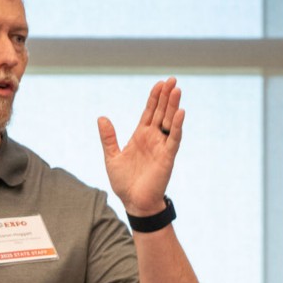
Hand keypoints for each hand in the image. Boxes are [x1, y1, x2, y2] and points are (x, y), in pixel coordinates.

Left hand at [97, 77, 183, 216]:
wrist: (133, 202)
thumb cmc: (124, 182)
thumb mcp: (112, 157)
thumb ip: (108, 138)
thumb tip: (101, 117)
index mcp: (140, 136)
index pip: (149, 112)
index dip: (154, 98)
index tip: (159, 83)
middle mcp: (153, 139)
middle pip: (161, 112)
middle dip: (166, 96)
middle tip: (172, 79)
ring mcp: (161, 147)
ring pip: (169, 122)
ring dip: (173, 106)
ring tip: (177, 90)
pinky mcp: (167, 157)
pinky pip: (174, 139)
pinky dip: (177, 126)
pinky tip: (181, 113)